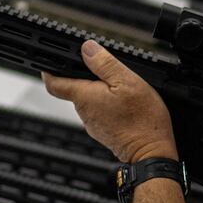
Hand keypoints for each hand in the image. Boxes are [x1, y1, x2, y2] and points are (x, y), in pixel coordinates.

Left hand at [43, 40, 177, 163]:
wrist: (152, 153)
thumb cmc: (143, 120)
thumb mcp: (128, 82)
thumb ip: (105, 64)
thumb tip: (87, 48)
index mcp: (84, 96)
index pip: (53, 81)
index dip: (50, 69)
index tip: (53, 61)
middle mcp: (84, 113)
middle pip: (74, 90)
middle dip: (85, 78)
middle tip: (104, 71)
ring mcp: (93, 125)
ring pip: (89, 102)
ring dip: (99, 94)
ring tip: (120, 91)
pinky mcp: (104, 133)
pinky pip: (100, 114)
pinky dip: (108, 107)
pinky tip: (125, 107)